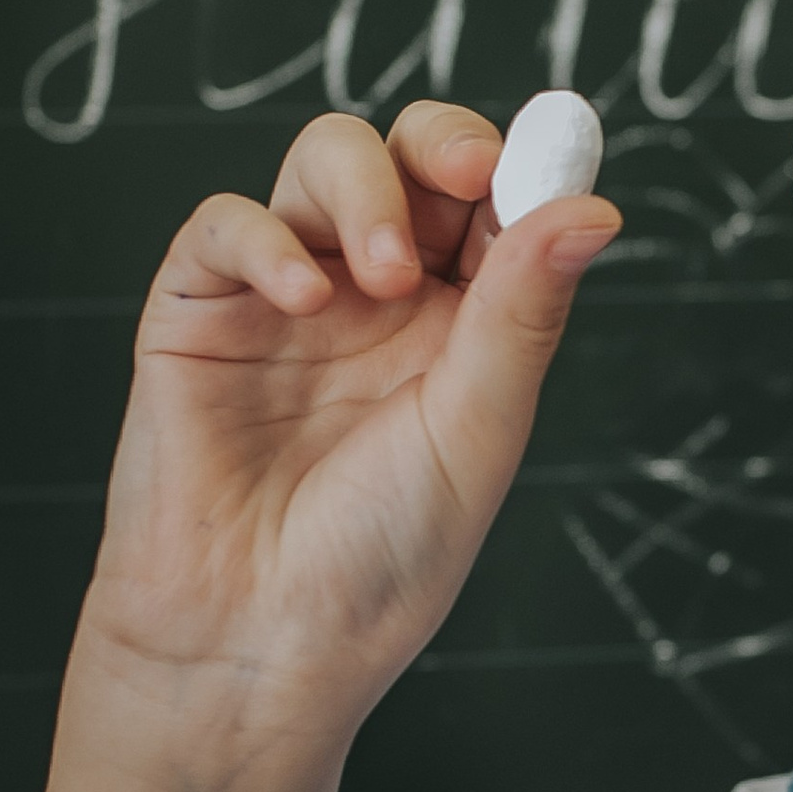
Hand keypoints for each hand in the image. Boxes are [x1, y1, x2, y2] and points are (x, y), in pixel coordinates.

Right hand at [0, 105, 620, 791]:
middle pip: (409, 159)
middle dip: (438, 146)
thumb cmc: (378, 563)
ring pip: (320, 165)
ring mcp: (286, 296)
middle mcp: (376, 296)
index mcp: (462, 324)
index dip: (518, 165)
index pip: (494, 204)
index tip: (538, 161)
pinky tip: (304, 297)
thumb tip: (595, 208)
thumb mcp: (476, 432)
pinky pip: (225, 225)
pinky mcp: (197, 312)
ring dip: (360, 187)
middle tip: (464, 176)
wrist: (258, 645)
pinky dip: (265, 238)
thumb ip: (522, 314)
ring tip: (381, 270)